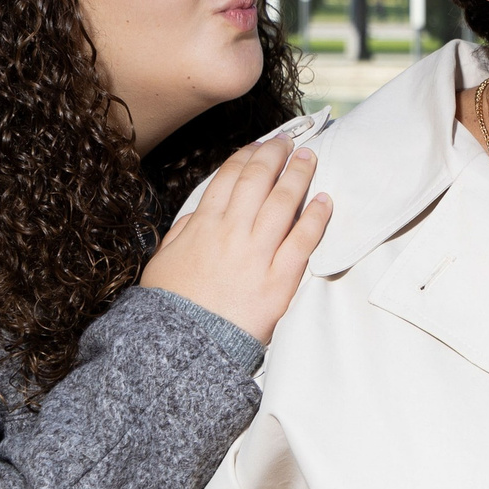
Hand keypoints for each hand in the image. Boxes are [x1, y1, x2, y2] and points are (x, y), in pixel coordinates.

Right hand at [140, 138, 332, 345]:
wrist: (185, 346)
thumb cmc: (171, 307)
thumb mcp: (163, 261)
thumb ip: (182, 232)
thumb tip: (198, 213)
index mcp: (203, 225)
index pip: (229, 177)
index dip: (247, 155)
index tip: (259, 145)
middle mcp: (233, 232)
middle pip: (258, 180)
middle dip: (275, 154)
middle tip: (288, 142)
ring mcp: (258, 254)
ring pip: (283, 202)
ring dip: (299, 175)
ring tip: (309, 158)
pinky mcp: (280, 280)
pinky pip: (304, 240)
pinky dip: (316, 217)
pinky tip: (325, 200)